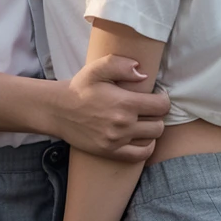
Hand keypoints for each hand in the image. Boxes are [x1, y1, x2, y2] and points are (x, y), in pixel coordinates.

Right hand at [52, 55, 168, 161]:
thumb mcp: (96, 68)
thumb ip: (120, 65)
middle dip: (158, 114)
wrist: (57, 110)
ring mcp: (117, 140)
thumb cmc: (79, 88)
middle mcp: (123, 124)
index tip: (157, 95)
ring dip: (152, 129)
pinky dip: (146, 147)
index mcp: (124, 102)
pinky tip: (142, 138)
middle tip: (149, 108)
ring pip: (152, 138)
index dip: (163, 99)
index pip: (161, 105)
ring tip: (144, 120)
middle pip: (159, 124)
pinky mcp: (111, 152)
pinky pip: (140, 155)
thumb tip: (142, 72)